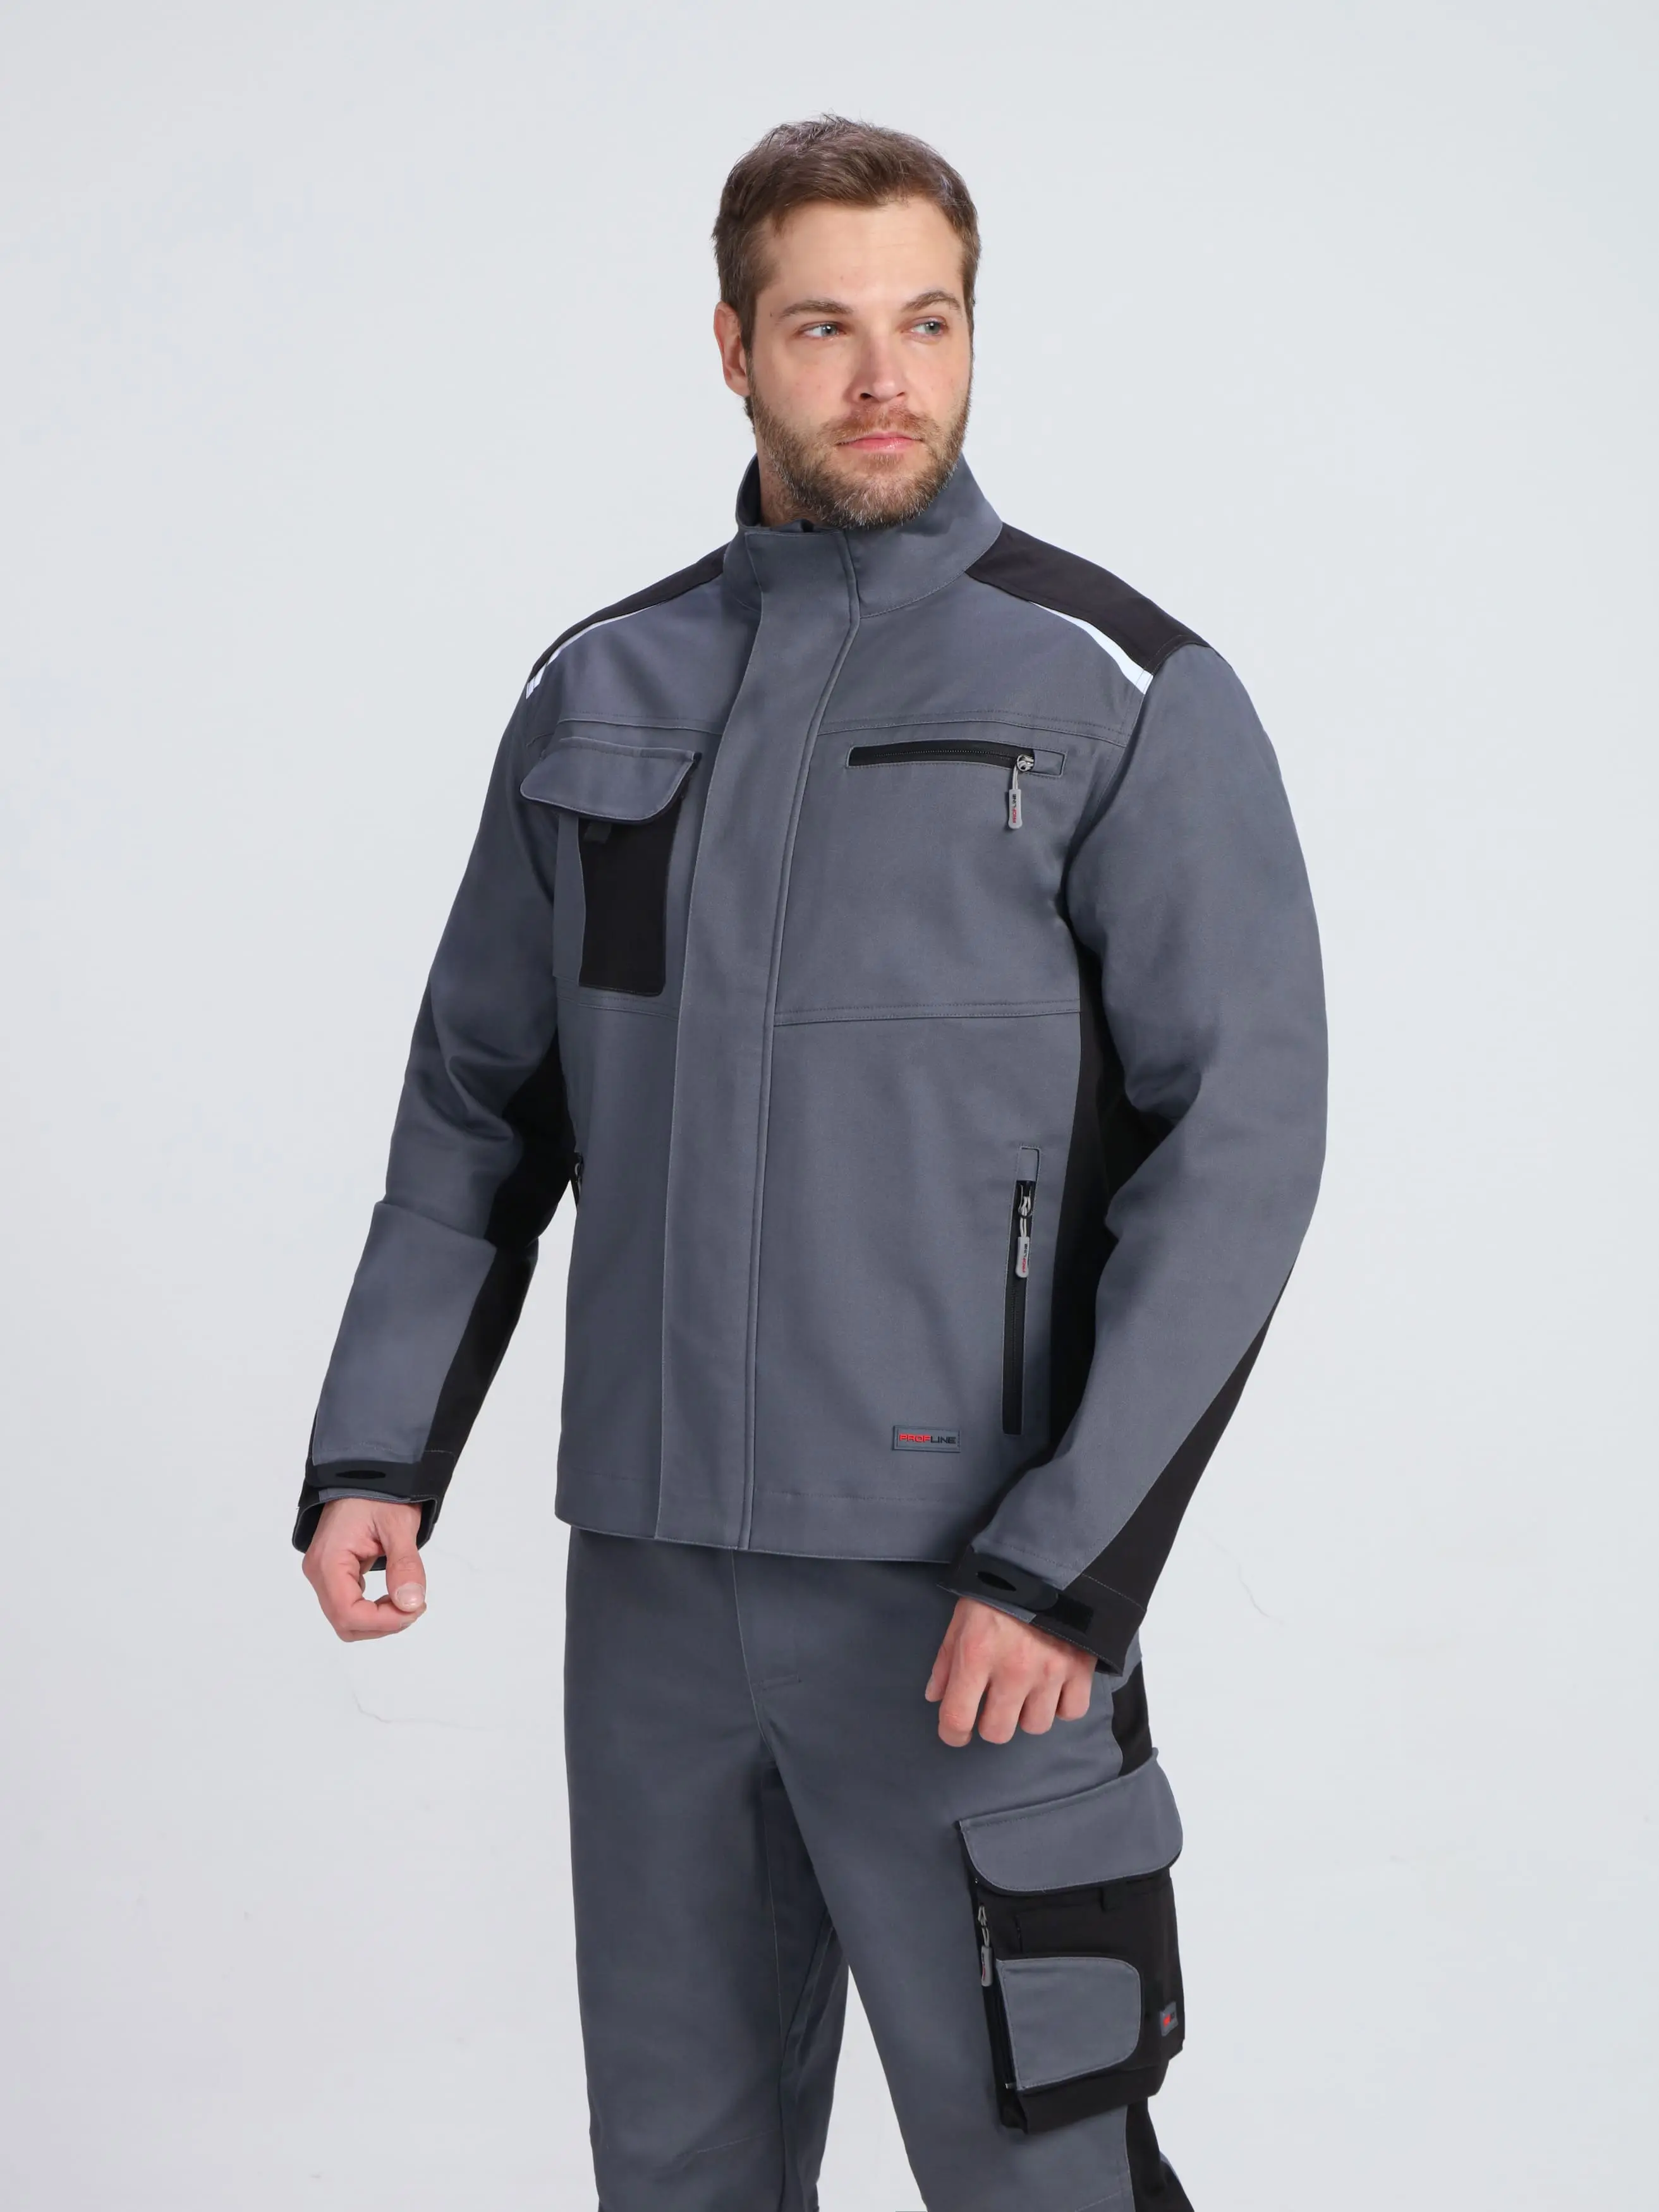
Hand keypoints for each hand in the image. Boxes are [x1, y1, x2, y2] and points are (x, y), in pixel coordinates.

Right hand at [303, 1497, 426, 1640]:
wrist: (365, 1471)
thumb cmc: (379, 1493)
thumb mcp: (398, 1525)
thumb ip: (405, 1565)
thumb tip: (411, 1603)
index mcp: (328, 1560)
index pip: (347, 1613)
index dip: (383, 1622)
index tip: (415, 1609)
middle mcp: (318, 1571)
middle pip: (344, 1622)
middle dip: (382, 1623)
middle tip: (415, 1604)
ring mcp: (323, 1574)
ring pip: (346, 1619)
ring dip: (378, 1620)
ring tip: (407, 1599)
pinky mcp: (333, 1573)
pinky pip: (348, 1604)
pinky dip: (372, 1609)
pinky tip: (393, 1595)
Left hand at [924, 1596, 1094, 1746]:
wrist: (1050, 1560)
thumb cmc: (998, 1588)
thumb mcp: (962, 1618)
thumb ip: (947, 1660)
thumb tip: (936, 1697)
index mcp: (977, 1654)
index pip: (957, 1718)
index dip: (952, 1734)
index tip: (956, 1732)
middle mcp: (1013, 1669)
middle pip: (998, 1732)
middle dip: (991, 1723)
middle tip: (993, 1705)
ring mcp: (1050, 1671)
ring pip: (1035, 1726)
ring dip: (1027, 1714)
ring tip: (1026, 1691)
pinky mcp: (1081, 1667)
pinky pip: (1071, 1711)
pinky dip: (1061, 1705)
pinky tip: (1053, 1687)